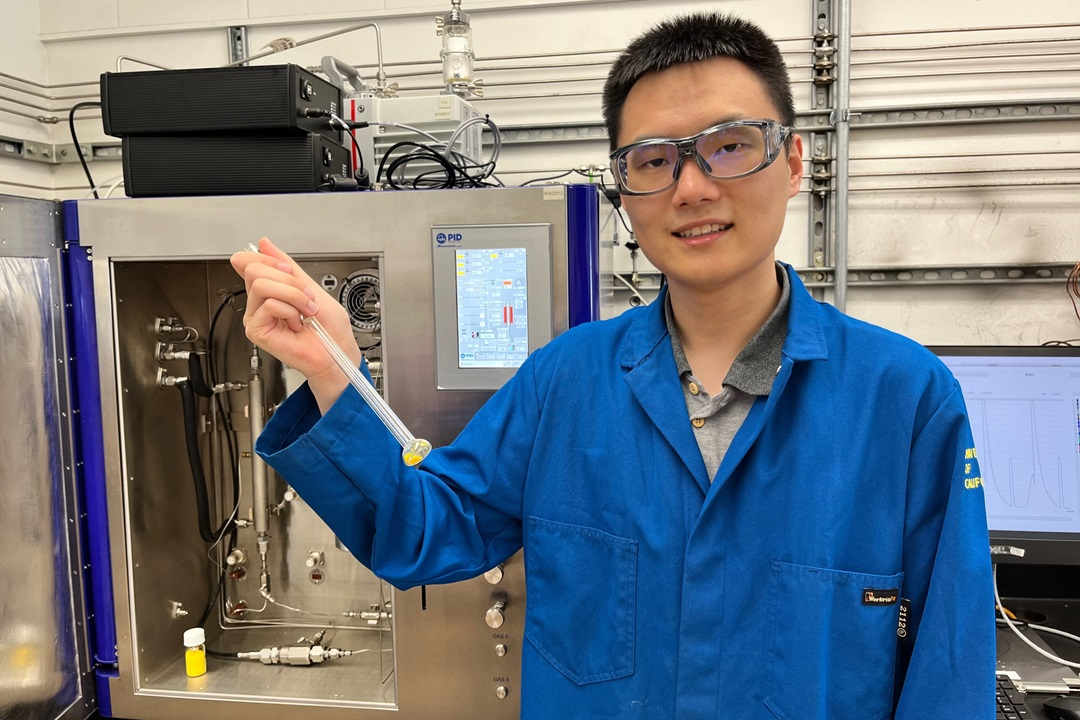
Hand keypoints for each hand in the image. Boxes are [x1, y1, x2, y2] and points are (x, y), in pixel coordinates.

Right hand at [230, 237, 361, 409]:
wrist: (336, 353)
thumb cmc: (330, 329)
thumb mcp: (311, 286)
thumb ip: (287, 265)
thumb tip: (265, 244)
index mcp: (270, 289)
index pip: (250, 261)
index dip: (269, 259)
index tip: (288, 269)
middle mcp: (259, 302)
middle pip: (255, 269)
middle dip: (289, 280)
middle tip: (306, 298)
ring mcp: (256, 316)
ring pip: (261, 284)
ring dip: (294, 295)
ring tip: (305, 311)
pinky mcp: (256, 330)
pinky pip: (269, 304)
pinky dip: (291, 311)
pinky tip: (296, 324)